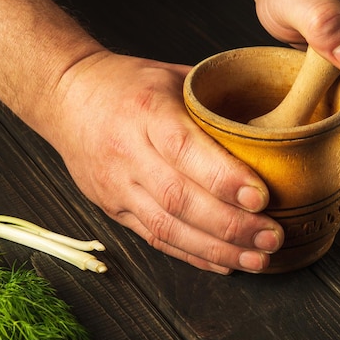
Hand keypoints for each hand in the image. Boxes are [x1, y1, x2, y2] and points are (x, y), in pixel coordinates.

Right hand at [50, 52, 283, 273]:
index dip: (224, 178)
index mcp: (147, 111)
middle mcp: (129, 152)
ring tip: (257, 258)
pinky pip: (155, 238)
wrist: (67, 97)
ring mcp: (117, 185)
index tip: (261, 197)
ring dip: (216, 249)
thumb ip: (214, 101)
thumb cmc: (126, 83)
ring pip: (168, 227)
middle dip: (231, 225)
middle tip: (272, 236)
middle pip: (179, 198)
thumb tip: (266, 125)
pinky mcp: (113, 208)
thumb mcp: (172, 76)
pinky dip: (192, 255)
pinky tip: (224, 263)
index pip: (185, 150)